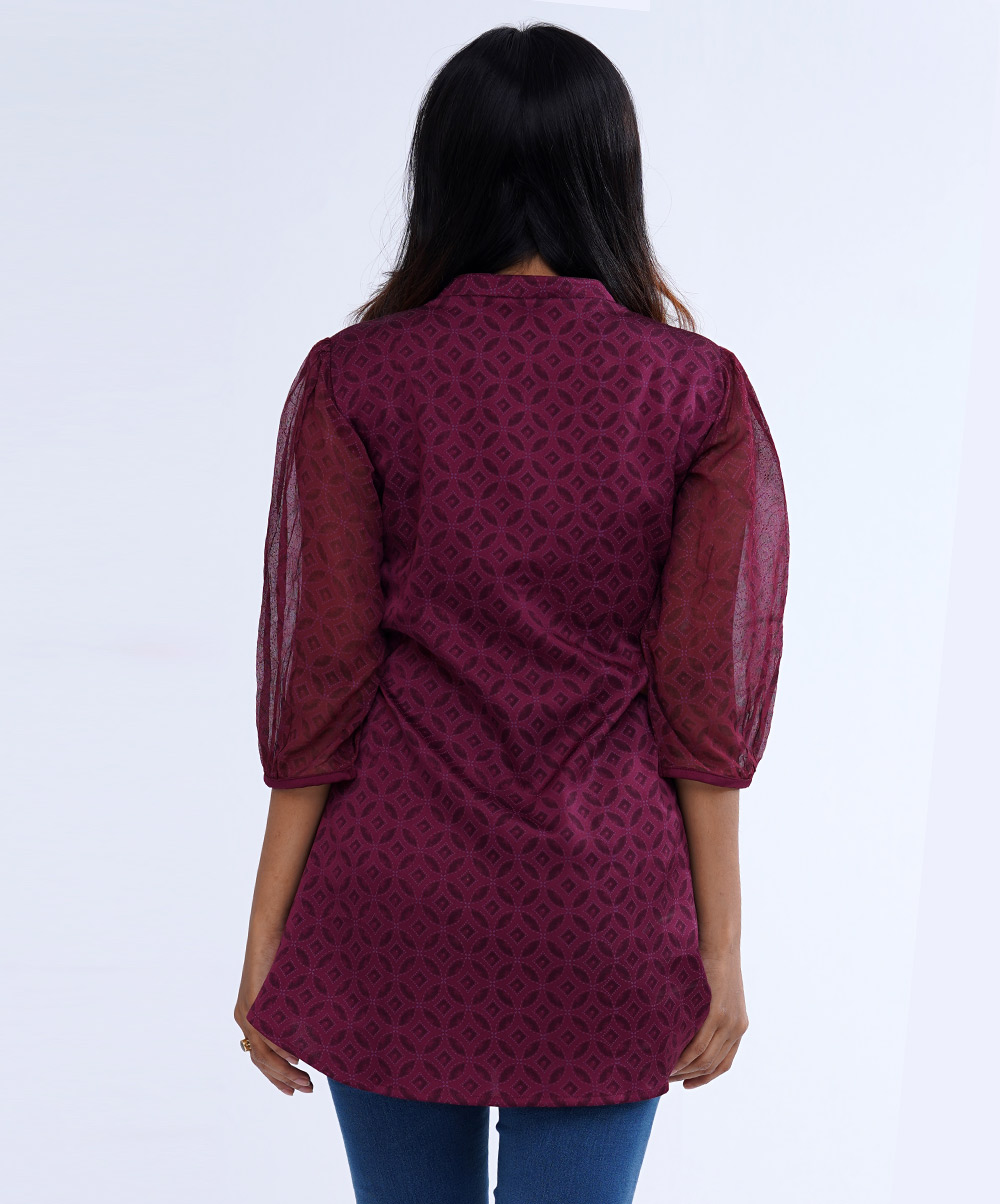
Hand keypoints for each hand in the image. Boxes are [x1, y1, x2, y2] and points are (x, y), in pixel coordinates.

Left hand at [234, 940, 313, 1096]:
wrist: (272, 925)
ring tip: (305, 1082)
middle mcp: (245, 1017)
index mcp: (254, 1014)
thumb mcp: (292, 987)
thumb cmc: (287, 949)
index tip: (295, 1088)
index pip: (263, 1056)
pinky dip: (279, 1052)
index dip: (278, 1075)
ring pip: (262, 1055)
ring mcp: (247, 1012)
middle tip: (306, 1090)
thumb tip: (318, 1024)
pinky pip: (264, 1037)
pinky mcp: (251, 1003)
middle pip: (261, 1061)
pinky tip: (295, 1060)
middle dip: (283, 1080)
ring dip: (283, 1072)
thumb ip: (297, 1007)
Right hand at [668, 948, 748, 1087]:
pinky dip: (683, 1057)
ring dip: (684, 1070)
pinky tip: (669, 1060)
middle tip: (666, 1079)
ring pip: (704, 1059)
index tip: (688, 1085)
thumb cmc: (711, 962)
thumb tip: (684, 1025)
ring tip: (663, 1072)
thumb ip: (707, 1011)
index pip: (723, 1063)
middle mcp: (736, 1028)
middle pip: (712, 1064)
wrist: (720, 942)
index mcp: (738, 1025)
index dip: (705, 1077)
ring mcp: (728, 1022)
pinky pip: (698, 1045)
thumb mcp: (716, 992)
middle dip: (689, 1076)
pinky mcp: (717, 1014)